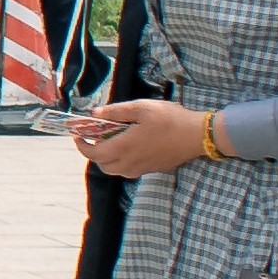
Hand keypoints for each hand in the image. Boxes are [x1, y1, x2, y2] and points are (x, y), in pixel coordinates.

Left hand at [66, 99, 214, 174]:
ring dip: (108, 158)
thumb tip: (94, 113)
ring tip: (113, 141)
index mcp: (124, 147)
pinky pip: (129, 170)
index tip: (78, 135)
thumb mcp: (142, 108)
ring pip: (115, 170)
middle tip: (96, 136)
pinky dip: (122, 162)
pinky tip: (130, 146)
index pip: (93, 153)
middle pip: (102, 165)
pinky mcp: (152, 169)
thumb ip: (116, 111)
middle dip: (94, 152)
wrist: (198, 136)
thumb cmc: (171, 119)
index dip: (81, 146)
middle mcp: (130, 162)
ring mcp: (141, 168)